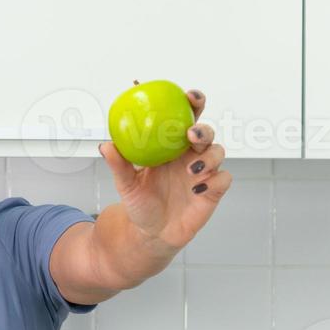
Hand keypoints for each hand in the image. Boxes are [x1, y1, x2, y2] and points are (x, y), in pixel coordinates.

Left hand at [98, 87, 231, 253]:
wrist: (151, 234)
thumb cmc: (141, 204)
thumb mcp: (126, 185)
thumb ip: (119, 164)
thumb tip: (106, 145)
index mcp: (171, 145)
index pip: (185, 117)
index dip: (191, 102)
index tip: (186, 95)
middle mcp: (190, 155)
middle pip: (206, 131)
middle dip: (202, 127)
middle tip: (190, 133)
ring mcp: (204, 172)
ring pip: (218, 152)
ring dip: (208, 156)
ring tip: (191, 169)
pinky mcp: (213, 191)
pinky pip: (223, 179)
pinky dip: (214, 180)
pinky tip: (198, 188)